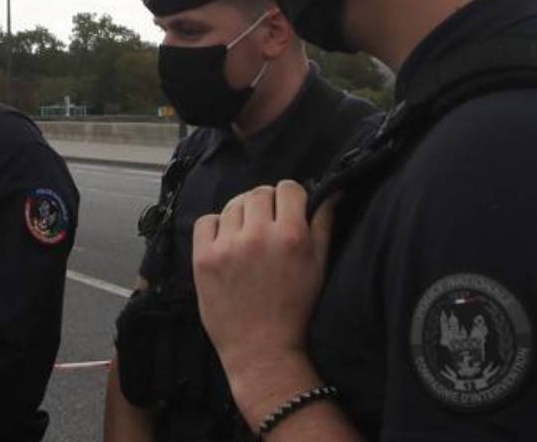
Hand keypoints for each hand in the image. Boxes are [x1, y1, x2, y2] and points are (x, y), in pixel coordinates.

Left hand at [191, 181, 336, 391]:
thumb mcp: (319, 267)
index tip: (289, 211)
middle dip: (266, 204)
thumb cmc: (295, 309)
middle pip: (258, 193)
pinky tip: (226, 243)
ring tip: (248, 238)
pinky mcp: (203, 257)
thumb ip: (324, 225)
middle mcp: (258, 235)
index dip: (290, 198)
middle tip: (268, 226)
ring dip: (242, 215)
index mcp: (291, 236)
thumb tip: (332, 193)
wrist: (261, 348)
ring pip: (233, 205)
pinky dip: (216, 226)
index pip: (288, 188)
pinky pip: (206, 221)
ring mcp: (227, 246)